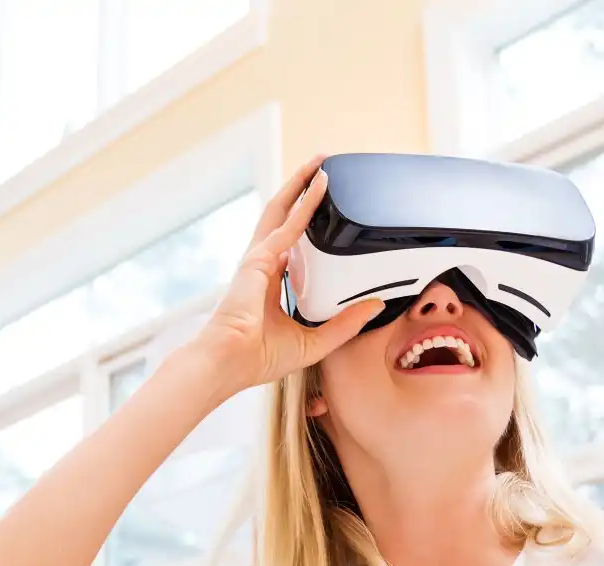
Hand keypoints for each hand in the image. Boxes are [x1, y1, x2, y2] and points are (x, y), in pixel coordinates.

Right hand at [191, 155, 386, 392]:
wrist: (230, 363)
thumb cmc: (258, 358)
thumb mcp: (315, 341)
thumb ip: (344, 325)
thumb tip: (373, 308)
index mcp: (269, 282)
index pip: (288, 242)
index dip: (302, 223)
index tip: (320, 210)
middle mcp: (262, 264)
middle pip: (281, 216)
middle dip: (299, 190)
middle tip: (321, 169)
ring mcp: (258, 258)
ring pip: (281, 209)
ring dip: (300, 184)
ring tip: (319, 164)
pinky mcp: (259, 259)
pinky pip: (289, 225)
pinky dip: (306, 203)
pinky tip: (320, 186)